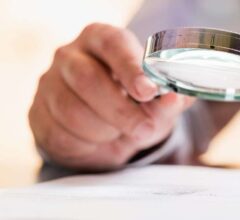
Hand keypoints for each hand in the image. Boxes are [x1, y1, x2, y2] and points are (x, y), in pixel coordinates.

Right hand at [29, 23, 193, 170]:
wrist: (105, 130)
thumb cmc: (134, 106)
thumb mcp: (156, 103)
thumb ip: (168, 100)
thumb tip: (173, 98)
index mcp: (102, 40)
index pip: (113, 43)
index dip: (130, 67)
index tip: (147, 91)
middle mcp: (71, 56)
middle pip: (87, 79)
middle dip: (119, 111)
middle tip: (144, 129)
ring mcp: (49, 83)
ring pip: (70, 110)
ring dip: (103, 131)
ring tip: (118, 133)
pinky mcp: (38, 112)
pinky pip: (58, 133)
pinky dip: (85, 144)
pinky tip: (97, 140)